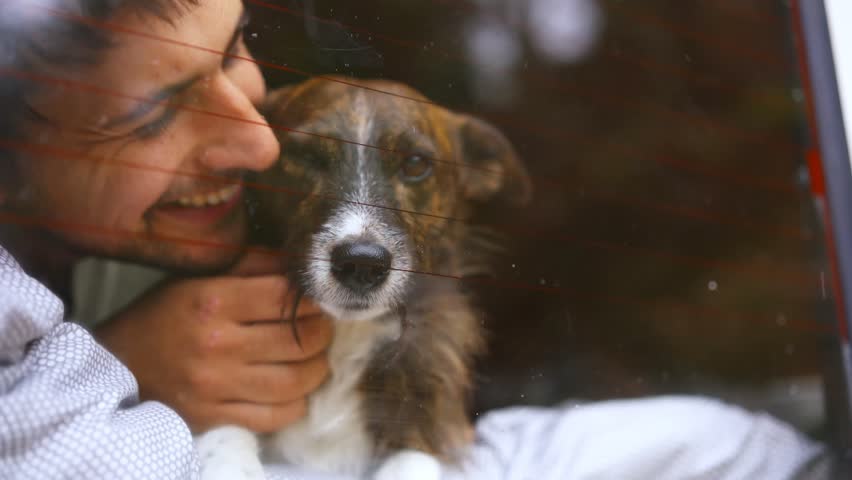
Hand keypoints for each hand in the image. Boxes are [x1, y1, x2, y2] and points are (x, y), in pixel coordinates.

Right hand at [95, 250, 332, 432]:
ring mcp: (215, 385)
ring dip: (317, 369)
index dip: (312, 298)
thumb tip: (295, 261)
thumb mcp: (197, 278)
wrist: (116, 366)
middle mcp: (216, 344)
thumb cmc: (162, 315)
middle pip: (298, 340)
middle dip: (322, 332)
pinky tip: (296, 389)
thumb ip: (249, 267)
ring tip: (315, 358)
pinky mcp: (213, 417)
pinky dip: (296, 403)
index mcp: (213, 302)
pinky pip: (274, 416)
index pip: (284, 298)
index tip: (317, 299)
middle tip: (322, 328)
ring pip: (294, 381)